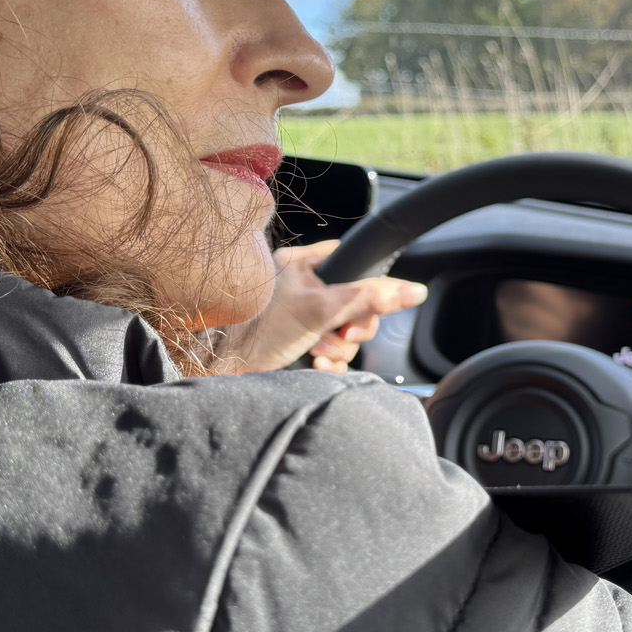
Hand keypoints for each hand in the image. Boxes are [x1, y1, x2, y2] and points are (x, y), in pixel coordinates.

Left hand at [216, 240, 427, 373]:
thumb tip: (412, 290)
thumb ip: (368, 298)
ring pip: (342, 331)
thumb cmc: (255, 330)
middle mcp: (300, 287)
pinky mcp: (295, 343)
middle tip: (340, 334)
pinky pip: (329, 350)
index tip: (366, 305)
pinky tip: (314, 363)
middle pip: (353, 303)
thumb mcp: (320, 310)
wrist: (219, 369)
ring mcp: (298, 317)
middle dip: (350, 327)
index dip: (367, 284)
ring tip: (317, 350)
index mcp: (302, 264)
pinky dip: (328, 360)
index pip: (351, 262)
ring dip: (337, 348)